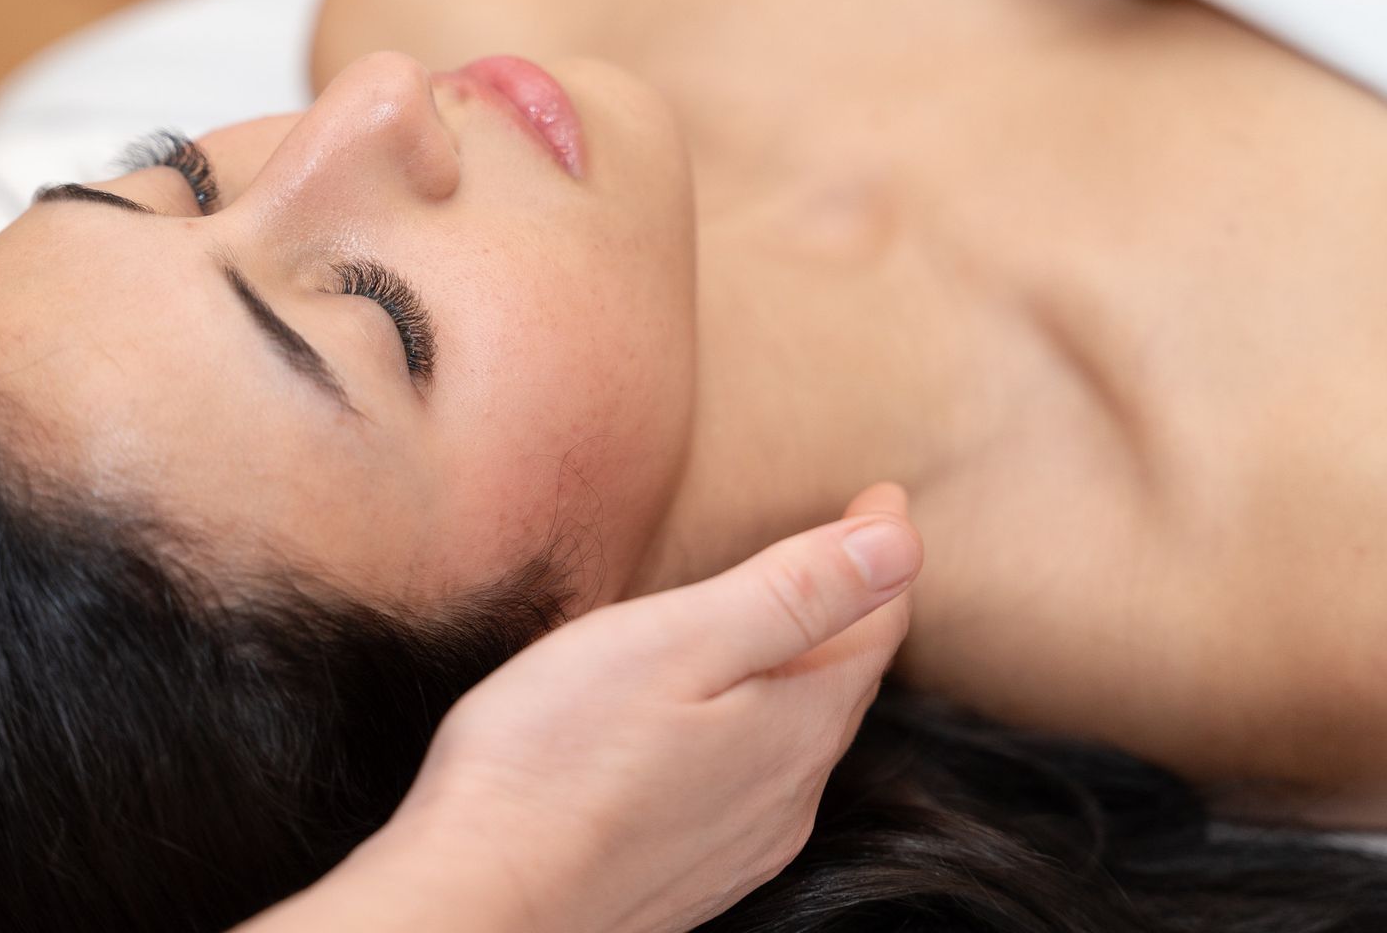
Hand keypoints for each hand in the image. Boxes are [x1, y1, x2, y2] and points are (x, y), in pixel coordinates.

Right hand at [246, 482, 921, 932]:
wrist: (483, 900)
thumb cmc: (557, 755)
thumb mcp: (680, 639)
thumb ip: (795, 594)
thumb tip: (903, 545)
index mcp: (796, 723)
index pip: (874, 623)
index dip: (881, 550)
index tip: (883, 494)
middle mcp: (789, 792)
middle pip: (844, 681)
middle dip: (854, 610)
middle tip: (853, 543)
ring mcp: (744, 841)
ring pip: (800, 735)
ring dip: (808, 670)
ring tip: (794, 619)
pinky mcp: (694, 873)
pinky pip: (756, 781)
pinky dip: (761, 727)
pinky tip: (723, 718)